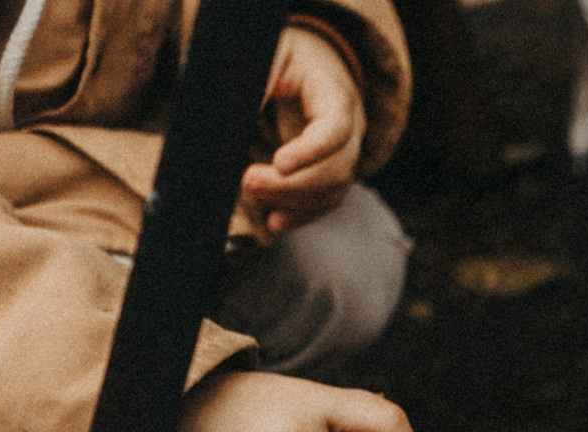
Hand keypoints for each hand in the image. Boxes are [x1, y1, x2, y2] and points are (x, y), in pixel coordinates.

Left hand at [241, 25, 364, 234]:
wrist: (312, 66)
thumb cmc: (287, 56)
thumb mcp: (270, 52)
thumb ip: (258, 78)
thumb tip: (237, 115)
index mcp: (335, 94)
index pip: (336, 128)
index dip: (312, 151)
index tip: (279, 163)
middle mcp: (350, 129)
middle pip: (336, 168)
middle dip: (293, 184)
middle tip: (248, 182)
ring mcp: (344, 155)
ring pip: (332, 191)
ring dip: (293, 202)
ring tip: (251, 194)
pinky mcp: (330, 173)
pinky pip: (323, 202)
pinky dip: (300, 215)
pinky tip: (274, 222)